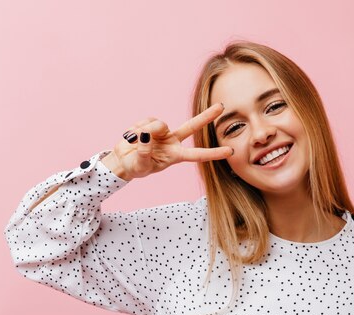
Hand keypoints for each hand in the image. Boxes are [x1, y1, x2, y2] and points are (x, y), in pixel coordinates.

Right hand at [103, 103, 231, 180]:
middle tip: (222, 106)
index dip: (214, 153)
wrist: (122, 161)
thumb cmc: (135, 167)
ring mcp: (162, 132)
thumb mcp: (140, 165)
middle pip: (192, 126)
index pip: (198, 155)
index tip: (230, 151)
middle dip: (206, 116)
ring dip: (144, 131)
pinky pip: (145, 121)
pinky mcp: (150, 125)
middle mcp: (172, 142)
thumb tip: (145, 135)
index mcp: (175, 156)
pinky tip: (131, 137)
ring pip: (158, 124)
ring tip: (134, 142)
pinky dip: (136, 129)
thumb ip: (144, 152)